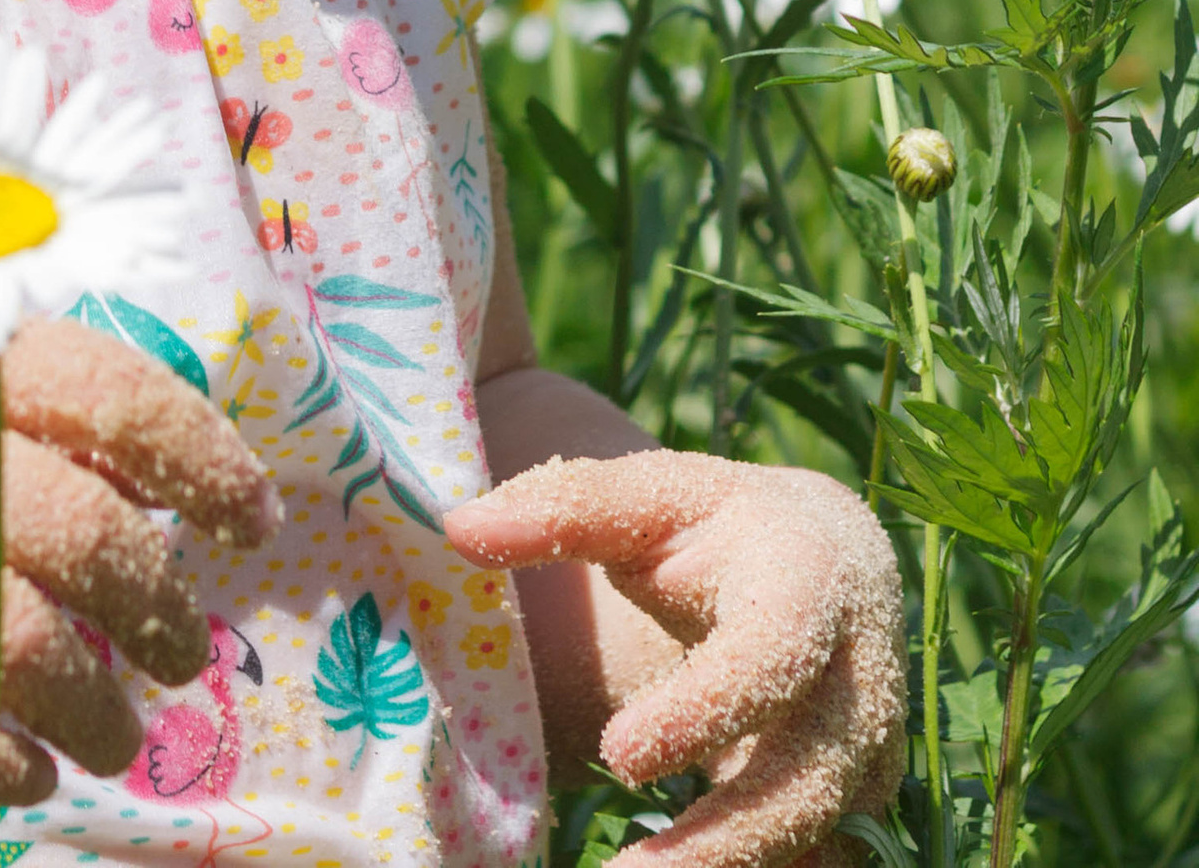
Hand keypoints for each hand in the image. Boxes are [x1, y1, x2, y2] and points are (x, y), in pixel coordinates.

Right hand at [0, 309, 278, 802]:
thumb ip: (17, 402)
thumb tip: (166, 487)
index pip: (111, 391)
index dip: (200, 461)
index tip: (247, 524)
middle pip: (80, 534)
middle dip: (158, 613)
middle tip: (183, 656)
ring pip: (12, 643)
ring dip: (95, 711)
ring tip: (118, 738)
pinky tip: (29, 771)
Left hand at [441, 451, 904, 867]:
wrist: (826, 559)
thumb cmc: (712, 523)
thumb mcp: (646, 496)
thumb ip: (561, 509)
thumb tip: (455, 527)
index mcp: (809, 577)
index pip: (769, 656)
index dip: (702, 711)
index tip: (618, 755)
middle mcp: (860, 672)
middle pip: (807, 776)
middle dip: (720, 840)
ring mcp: (873, 744)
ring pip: (823, 833)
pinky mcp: (864, 798)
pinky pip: (828, 857)